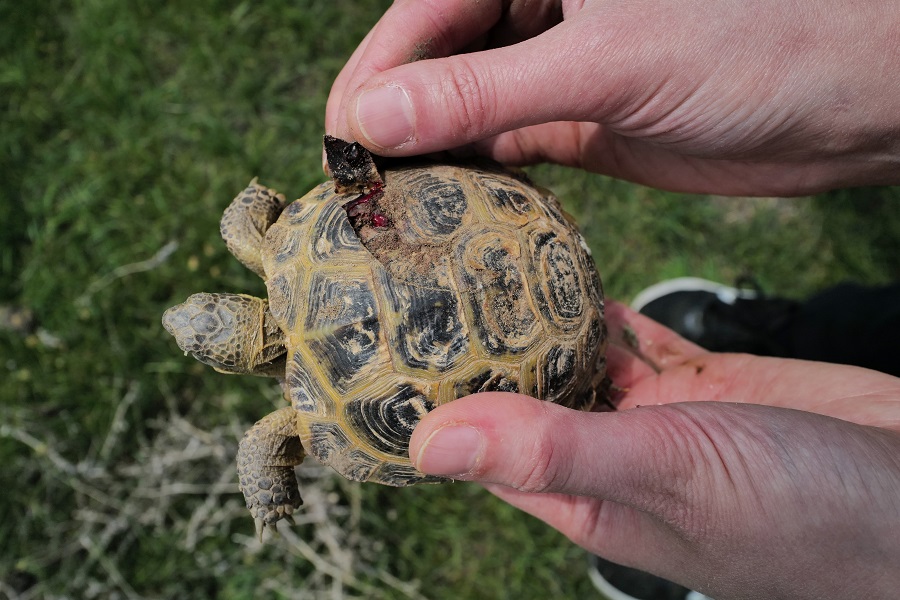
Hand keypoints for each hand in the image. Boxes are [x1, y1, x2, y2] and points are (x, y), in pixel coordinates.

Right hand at [326, 0, 899, 194]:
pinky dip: (478, 176)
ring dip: (432, 153)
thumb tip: (373, 120)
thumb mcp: (604, 65)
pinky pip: (504, 144)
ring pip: (466, 103)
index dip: (376, 74)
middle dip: (397, 117)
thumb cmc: (751, 47)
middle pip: (437, 57)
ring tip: (393, 203)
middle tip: (357, 183)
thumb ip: (485, 90)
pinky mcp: (577, 116)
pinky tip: (451, 207)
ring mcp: (557, 62)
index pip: (426, 8)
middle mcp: (538, 3)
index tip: (340, 140)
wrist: (845, 103)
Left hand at [408, 301, 899, 599]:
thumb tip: (430, 443)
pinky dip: (595, 302)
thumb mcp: (666, 471)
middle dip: (471, 342)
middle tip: (421, 273)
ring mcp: (649, 413)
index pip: (475, 444)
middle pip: (515, 391)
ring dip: (531, 315)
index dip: (426, 400)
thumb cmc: (802, 517)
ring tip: (476, 255)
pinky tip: (562, 264)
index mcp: (577, 491)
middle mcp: (603, 452)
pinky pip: (626, 334)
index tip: (380, 343)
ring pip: (568, 355)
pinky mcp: (694, 379)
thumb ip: (553, 450)